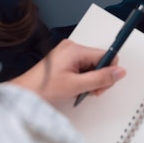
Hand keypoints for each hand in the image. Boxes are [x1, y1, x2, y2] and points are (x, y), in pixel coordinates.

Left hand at [9, 39, 126, 105]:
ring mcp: (68, 54)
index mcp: (75, 49)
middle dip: (98, 78)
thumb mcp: (76, 86)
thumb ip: (100, 79)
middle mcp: (72, 48)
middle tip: (89, 91)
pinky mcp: (65, 60)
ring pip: (92, 66)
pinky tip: (75, 87)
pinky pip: (83, 67)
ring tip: (79, 90)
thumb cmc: (42, 88)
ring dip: (90, 80)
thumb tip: (118, 72)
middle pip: (99, 61)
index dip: (107, 72)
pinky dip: (82, 79)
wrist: (25, 94)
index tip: (102, 83)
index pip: (106, 55)